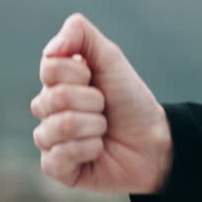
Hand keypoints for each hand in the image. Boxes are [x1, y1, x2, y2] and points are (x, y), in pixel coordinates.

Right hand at [31, 14, 172, 193]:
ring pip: (59, 126)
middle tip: (105, 108)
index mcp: (54, 83)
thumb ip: (79, 33)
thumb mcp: (110, 58)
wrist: (154, 140)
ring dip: (94, 126)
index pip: (50, 68)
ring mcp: (49, 139)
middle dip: (92, 101)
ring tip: (103, 130)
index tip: (96, 80)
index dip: (80, 73)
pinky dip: (88, 149)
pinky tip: (97, 151)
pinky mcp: (55, 167)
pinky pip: (59, 156)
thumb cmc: (130, 101)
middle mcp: (47, 110)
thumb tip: (51, 49)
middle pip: (53, 97)